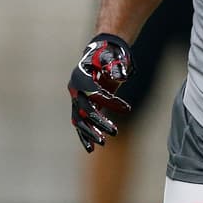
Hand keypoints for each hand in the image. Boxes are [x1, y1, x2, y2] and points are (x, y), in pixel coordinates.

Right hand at [69, 34, 131, 152]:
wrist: (102, 53)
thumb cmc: (109, 54)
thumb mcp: (113, 57)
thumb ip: (116, 66)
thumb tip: (121, 77)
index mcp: (80, 76)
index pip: (93, 93)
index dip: (109, 101)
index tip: (128, 108)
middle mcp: (75, 89)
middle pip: (84, 109)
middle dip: (98, 122)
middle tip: (115, 132)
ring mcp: (77, 98)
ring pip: (79, 120)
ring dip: (90, 132)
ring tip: (103, 143)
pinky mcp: (83, 105)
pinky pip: (82, 123)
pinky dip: (86, 135)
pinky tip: (92, 148)